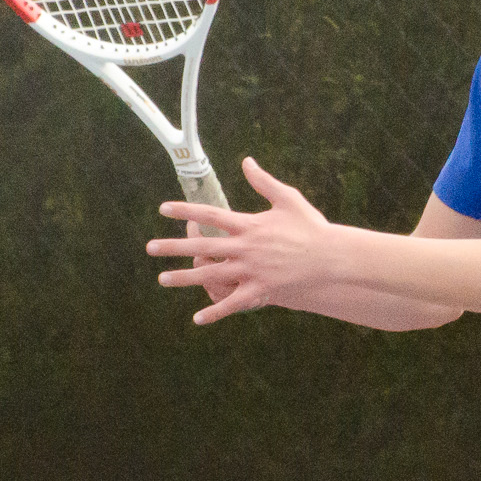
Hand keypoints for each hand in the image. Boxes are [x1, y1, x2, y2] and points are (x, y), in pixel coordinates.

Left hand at [148, 157, 342, 323]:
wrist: (331, 257)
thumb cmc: (310, 227)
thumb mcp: (287, 199)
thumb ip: (263, 181)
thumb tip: (246, 161)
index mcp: (249, 224)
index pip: (210, 216)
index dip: (185, 211)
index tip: (163, 209)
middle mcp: (245, 248)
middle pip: (202, 247)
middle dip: (173, 247)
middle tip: (149, 248)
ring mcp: (251, 271)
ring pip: (210, 276)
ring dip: (183, 278)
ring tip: (162, 279)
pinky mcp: (260, 290)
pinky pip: (232, 303)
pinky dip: (214, 312)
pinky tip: (196, 319)